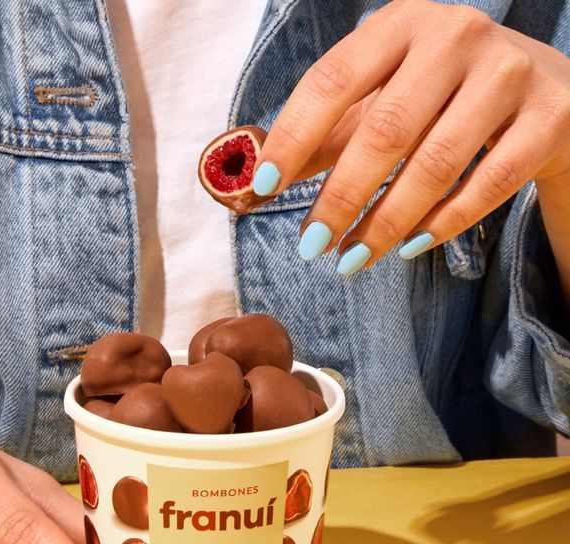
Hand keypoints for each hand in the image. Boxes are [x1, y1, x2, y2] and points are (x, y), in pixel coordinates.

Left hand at [252, 0, 569, 271]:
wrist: (544, 88)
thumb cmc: (443, 96)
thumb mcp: (381, 99)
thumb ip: (327, 134)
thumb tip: (261, 179)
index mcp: (400, 24)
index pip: (332, 79)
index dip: (293, 136)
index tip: (264, 186)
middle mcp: (455, 36)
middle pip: (384, 130)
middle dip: (340, 198)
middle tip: (310, 245)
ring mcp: (508, 72)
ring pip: (435, 163)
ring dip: (384, 223)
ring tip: (350, 259)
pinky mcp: (549, 115)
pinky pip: (489, 183)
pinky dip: (443, 222)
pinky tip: (407, 247)